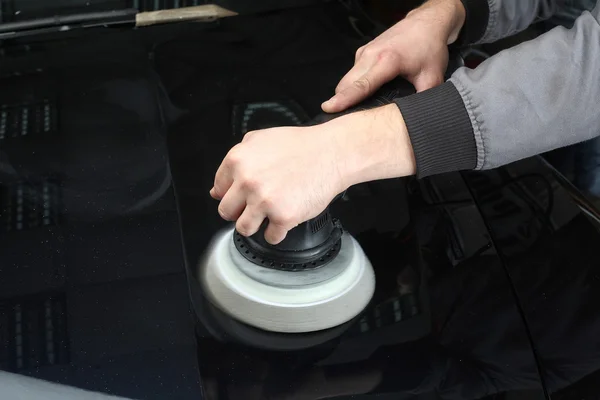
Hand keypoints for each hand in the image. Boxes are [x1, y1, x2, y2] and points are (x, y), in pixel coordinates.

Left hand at [211, 124, 345, 244]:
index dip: (232, 193)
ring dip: (255, 225)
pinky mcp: (283, 217)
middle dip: (240, 210)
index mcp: (237, 161)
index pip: (219, 189)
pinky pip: (270, 237)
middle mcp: (247, 181)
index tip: (243, 195)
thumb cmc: (301, 146)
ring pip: (243, 228)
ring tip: (269, 215)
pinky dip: (277, 232)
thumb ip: (236, 162)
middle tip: (256, 205)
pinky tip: (285, 218)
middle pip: (226, 212)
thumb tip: (217, 190)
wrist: (332, 153)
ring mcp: (264, 201)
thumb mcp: (260, 140)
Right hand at [321, 0, 465, 112]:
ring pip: (346, 79)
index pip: (360, 85)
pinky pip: (352, 73)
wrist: (427, 22)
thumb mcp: (432, 77)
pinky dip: (353, 85)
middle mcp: (371, 55)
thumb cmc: (429, 47)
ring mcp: (365, 52)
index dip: (344, 99)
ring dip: (347, 94)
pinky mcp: (363, 52)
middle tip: (346, 121)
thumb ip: (423, 100)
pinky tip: (365, 92)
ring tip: (355, 108)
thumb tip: (418, 119)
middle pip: (346, 84)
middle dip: (342, 101)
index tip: (328, 108)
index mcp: (387, 60)